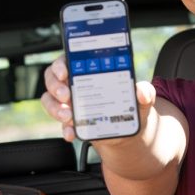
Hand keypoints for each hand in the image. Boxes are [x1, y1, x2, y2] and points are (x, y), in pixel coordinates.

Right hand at [40, 56, 158, 142]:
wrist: (127, 131)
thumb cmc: (130, 106)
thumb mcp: (141, 99)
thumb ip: (145, 92)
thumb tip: (142, 92)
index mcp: (86, 70)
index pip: (66, 60)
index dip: (61, 65)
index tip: (66, 72)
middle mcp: (73, 84)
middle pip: (52, 79)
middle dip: (55, 86)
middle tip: (66, 95)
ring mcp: (68, 103)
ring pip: (50, 100)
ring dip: (55, 108)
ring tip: (68, 116)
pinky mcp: (69, 121)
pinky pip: (60, 123)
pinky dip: (64, 129)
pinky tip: (72, 134)